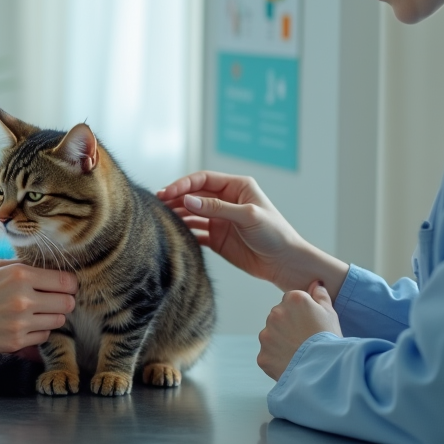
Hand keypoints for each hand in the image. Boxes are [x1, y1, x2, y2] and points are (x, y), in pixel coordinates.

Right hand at [0, 260, 76, 354]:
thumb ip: (22, 266)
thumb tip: (49, 267)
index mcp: (19, 274)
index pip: (65, 281)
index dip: (68, 283)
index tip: (63, 285)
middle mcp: (23, 298)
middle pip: (68, 303)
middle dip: (64, 300)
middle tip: (54, 299)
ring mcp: (20, 323)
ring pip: (58, 321)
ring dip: (52, 316)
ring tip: (36, 312)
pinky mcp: (15, 343)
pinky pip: (43, 336)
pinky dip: (38, 331)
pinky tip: (24, 324)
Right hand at [157, 171, 347, 297]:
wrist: (285, 264)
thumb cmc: (275, 235)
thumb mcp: (247, 217)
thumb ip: (216, 207)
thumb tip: (188, 199)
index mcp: (237, 187)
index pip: (203, 179)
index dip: (183, 184)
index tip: (167, 192)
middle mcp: (227, 201)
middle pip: (195, 194)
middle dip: (176, 197)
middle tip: (158, 204)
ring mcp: (221, 219)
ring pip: (192, 212)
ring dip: (178, 214)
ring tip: (161, 218)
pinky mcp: (217, 238)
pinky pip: (196, 231)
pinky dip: (184, 231)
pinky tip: (173, 233)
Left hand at [257, 280, 341, 379]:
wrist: (326, 371)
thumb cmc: (330, 341)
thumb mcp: (331, 314)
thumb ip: (320, 296)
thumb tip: (315, 284)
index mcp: (293, 299)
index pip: (292, 301)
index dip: (303, 314)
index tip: (311, 325)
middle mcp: (275, 313)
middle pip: (279, 316)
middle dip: (289, 326)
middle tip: (305, 340)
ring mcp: (266, 335)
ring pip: (272, 335)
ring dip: (281, 342)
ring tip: (300, 353)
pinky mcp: (263, 355)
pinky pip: (269, 355)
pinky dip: (278, 359)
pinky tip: (293, 363)